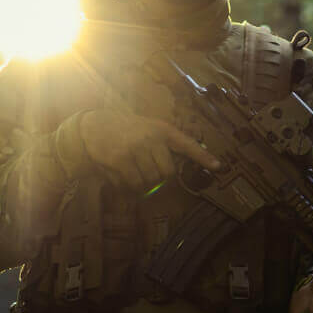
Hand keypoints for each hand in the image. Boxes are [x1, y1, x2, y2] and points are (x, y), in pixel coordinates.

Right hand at [54, 109, 222, 189]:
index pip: (187, 144)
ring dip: (141, 185)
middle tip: (147, 174)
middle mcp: (151, 138)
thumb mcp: (147, 130)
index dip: (203, 156)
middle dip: (158, 179)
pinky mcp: (120, 160)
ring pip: (149, 182)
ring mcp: (136, 149)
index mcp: (162, 130)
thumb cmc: (125, 131)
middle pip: (167, 174)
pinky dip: (126, 187)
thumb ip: (162, 147)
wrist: (93, 126)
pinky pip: (130, 185)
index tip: (218, 167)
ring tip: (131, 173)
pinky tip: (119, 176)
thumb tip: (172, 176)